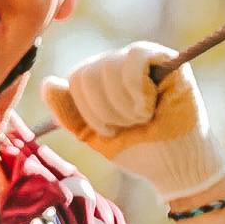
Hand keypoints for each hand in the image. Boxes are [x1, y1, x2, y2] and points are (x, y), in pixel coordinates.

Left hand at [41, 43, 224, 205]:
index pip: (77, 77)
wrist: (175, 166)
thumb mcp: (94, 135)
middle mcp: (119, 63)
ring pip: (109, 66)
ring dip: (123, 104)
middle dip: (105, 111)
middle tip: (130, 126)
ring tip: (143, 117)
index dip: (88, 110)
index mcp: (101, 78)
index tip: (111, 131)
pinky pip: (135, 57)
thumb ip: (68, 113)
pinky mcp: (166, 59)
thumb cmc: (139, 150)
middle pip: (89, 72)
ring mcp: (142, 58)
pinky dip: (136, 89)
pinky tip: (149, 106)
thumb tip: (48, 83)